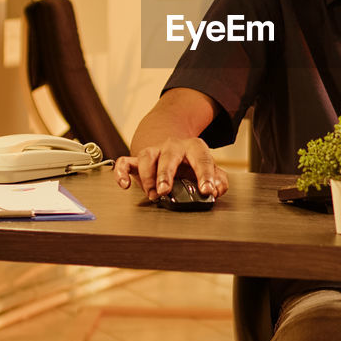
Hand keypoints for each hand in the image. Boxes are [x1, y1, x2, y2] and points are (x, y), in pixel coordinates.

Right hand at [113, 137, 228, 199]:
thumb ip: (218, 179)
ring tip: (152, 194)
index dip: (206, 174)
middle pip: (169, 155)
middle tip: (165, 190)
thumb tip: (217, 189)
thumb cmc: (190, 164)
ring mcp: (154, 152)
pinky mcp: (137, 161)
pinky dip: (122, 173)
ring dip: (147, 176)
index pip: (201, 158)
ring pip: (146, 156)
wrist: (172, 149)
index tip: (207, 190)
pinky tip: (125, 185)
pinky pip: (125, 162)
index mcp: (193, 148)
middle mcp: (172, 146)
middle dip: (166, 173)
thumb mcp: (207, 169)